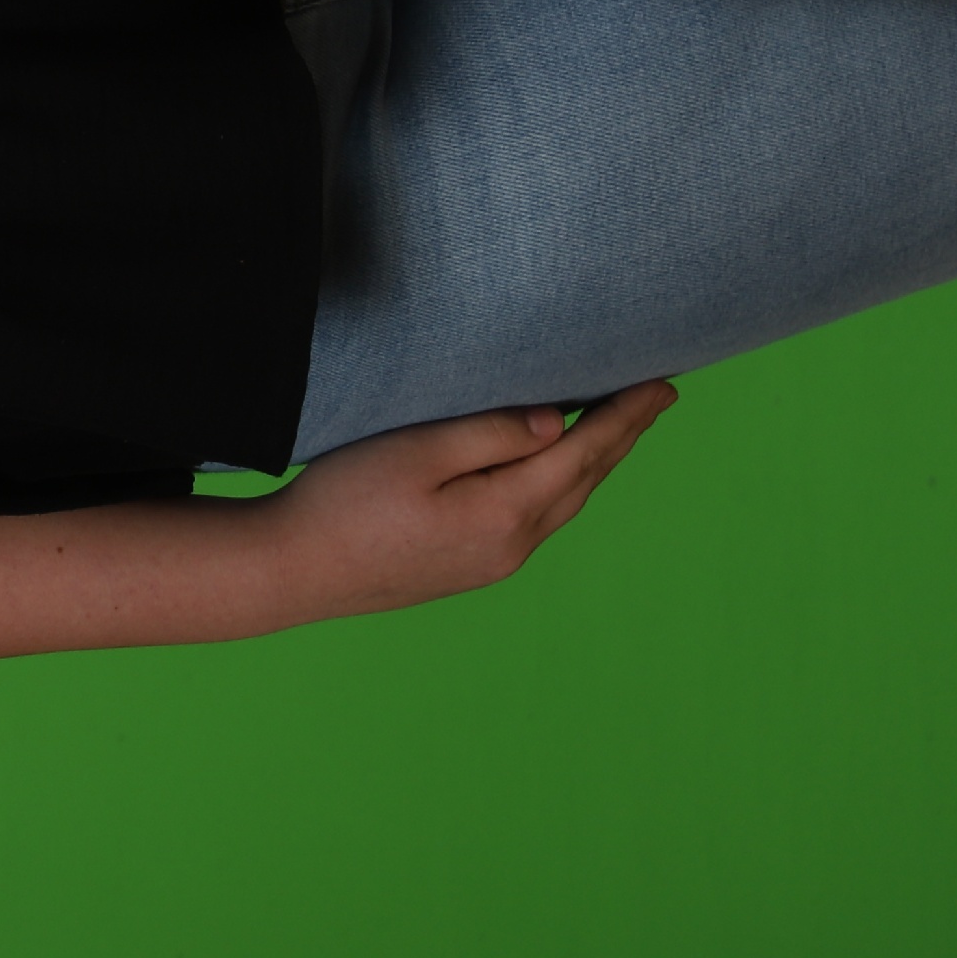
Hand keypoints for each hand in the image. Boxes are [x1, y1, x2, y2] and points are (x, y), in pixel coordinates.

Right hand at [266, 381, 674, 620]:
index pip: (585, 453)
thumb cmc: (344, 503)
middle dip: (622, 438)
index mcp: (506, 513)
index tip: (663, 385)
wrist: (292, 572)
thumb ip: (490, 434)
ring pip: (562, 504)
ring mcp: (491, 563)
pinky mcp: (467, 569)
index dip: (626, 416)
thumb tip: (554, 424)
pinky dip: (560, 486)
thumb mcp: (416, 452)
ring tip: (615, 431)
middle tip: (656, 399)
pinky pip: (534, 519)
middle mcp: (512, 546)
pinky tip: (552, 474)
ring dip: (594, 464)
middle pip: (584, 481)